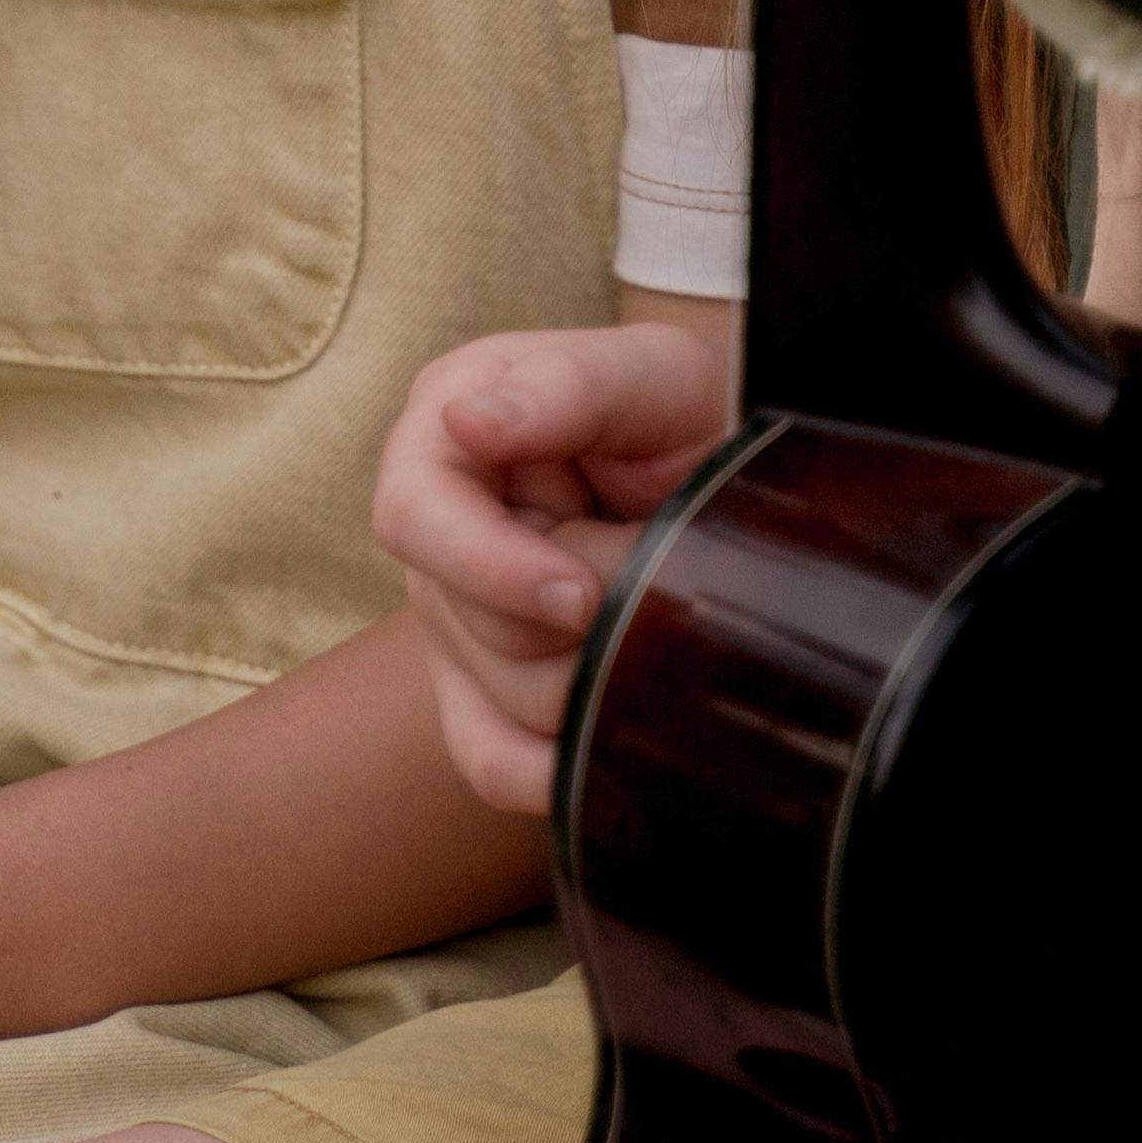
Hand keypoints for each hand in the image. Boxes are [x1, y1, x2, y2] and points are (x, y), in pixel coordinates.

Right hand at [372, 324, 734, 812]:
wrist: (726, 463)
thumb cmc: (686, 410)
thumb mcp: (650, 373)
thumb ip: (567, 386)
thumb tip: (468, 422)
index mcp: (445, 434)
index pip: (414, 519)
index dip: (494, 570)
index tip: (581, 594)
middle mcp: (436, 531)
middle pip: (476, 630)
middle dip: (585, 621)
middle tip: (662, 573)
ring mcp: (454, 617)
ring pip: (506, 704)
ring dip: (602, 676)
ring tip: (662, 615)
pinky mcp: (486, 690)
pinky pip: (494, 761)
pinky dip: (554, 769)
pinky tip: (612, 745)